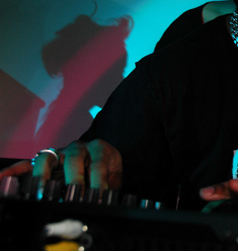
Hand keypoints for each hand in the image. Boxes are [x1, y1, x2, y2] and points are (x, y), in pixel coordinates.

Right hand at [0, 139, 122, 191]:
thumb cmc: (106, 168)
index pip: (98, 164)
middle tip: (74, 195)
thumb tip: (107, 200)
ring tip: (41, 192)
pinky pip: (28, 163)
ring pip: (48, 158)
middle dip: (74, 178)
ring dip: (44, 175)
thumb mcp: (114, 175)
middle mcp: (77, 147)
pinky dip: (14, 170)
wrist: (102, 156)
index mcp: (98, 149)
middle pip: (73, 158)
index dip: (99, 181)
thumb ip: (111, 186)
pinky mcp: (46, 161)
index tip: (99, 196)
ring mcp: (60, 152)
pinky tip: (3, 177)